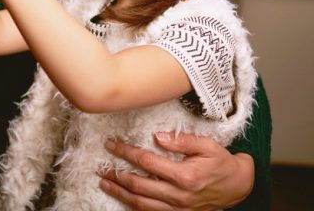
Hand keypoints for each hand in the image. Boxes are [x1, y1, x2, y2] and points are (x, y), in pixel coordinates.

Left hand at [99, 132, 253, 209]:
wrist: (238, 187)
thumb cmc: (221, 164)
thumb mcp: (208, 146)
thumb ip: (182, 141)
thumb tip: (158, 137)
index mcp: (184, 176)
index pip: (146, 162)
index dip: (126, 152)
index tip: (112, 145)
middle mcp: (178, 195)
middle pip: (139, 185)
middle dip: (116, 175)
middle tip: (101, 166)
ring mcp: (178, 208)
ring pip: (141, 203)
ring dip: (120, 193)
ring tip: (105, 183)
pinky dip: (134, 207)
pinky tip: (123, 198)